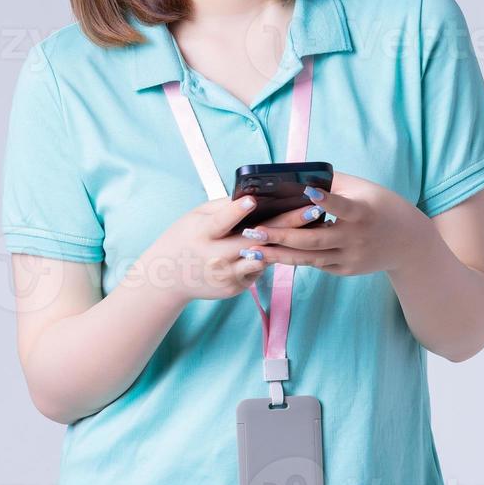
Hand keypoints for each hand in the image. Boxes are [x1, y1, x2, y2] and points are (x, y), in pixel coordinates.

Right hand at [131, 196, 321, 303]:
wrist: (168, 277)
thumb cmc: (186, 238)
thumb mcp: (196, 218)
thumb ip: (223, 208)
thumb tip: (254, 196)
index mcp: (203, 234)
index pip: (222, 222)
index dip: (237, 212)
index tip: (254, 200)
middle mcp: (216, 256)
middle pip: (255, 240)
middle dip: (286, 225)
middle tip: (312, 211)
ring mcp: (227, 275)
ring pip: (264, 259)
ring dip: (289, 243)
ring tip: (315, 227)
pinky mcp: (235, 288)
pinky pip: (259, 270)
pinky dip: (271, 258)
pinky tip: (289, 246)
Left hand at [244, 172, 438, 276]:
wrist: (408, 243)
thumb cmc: (381, 206)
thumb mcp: (363, 188)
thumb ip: (332, 182)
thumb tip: (297, 174)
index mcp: (362, 213)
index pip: (343, 207)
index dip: (327, 202)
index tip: (309, 193)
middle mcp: (356, 239)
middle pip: (314, 240)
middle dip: (280, 236)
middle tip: (252, 232)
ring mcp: (350, 258)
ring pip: (309, 258)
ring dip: (279, 254)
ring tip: (251, 250)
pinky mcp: (345, 270)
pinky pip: (316, 264)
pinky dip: (294, 260)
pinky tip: (270, 255)